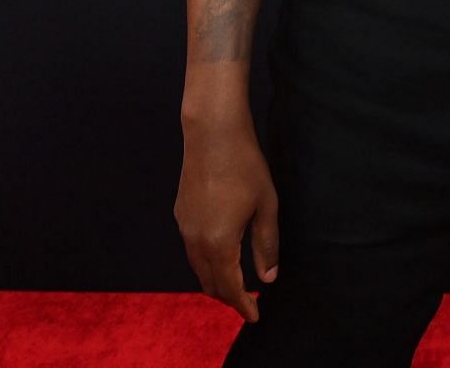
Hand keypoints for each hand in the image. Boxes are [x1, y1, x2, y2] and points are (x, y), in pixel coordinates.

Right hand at [175, 118, 278, 322]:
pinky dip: (207, 263)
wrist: (212, 133)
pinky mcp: (181, 215)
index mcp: (218, 243)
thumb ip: (266, 245)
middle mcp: (195, 241)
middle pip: (210, 283)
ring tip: (238, 283)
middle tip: (250, 302)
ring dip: (217, 280)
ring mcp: (184, 228)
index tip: (255, 316)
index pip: (230, 287)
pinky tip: (222, 255)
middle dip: (229, 297)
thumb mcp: (266, 206)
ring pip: (198, 268)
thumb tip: (268, 277)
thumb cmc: (245, 166)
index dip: (243, 305)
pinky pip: (192, 251)